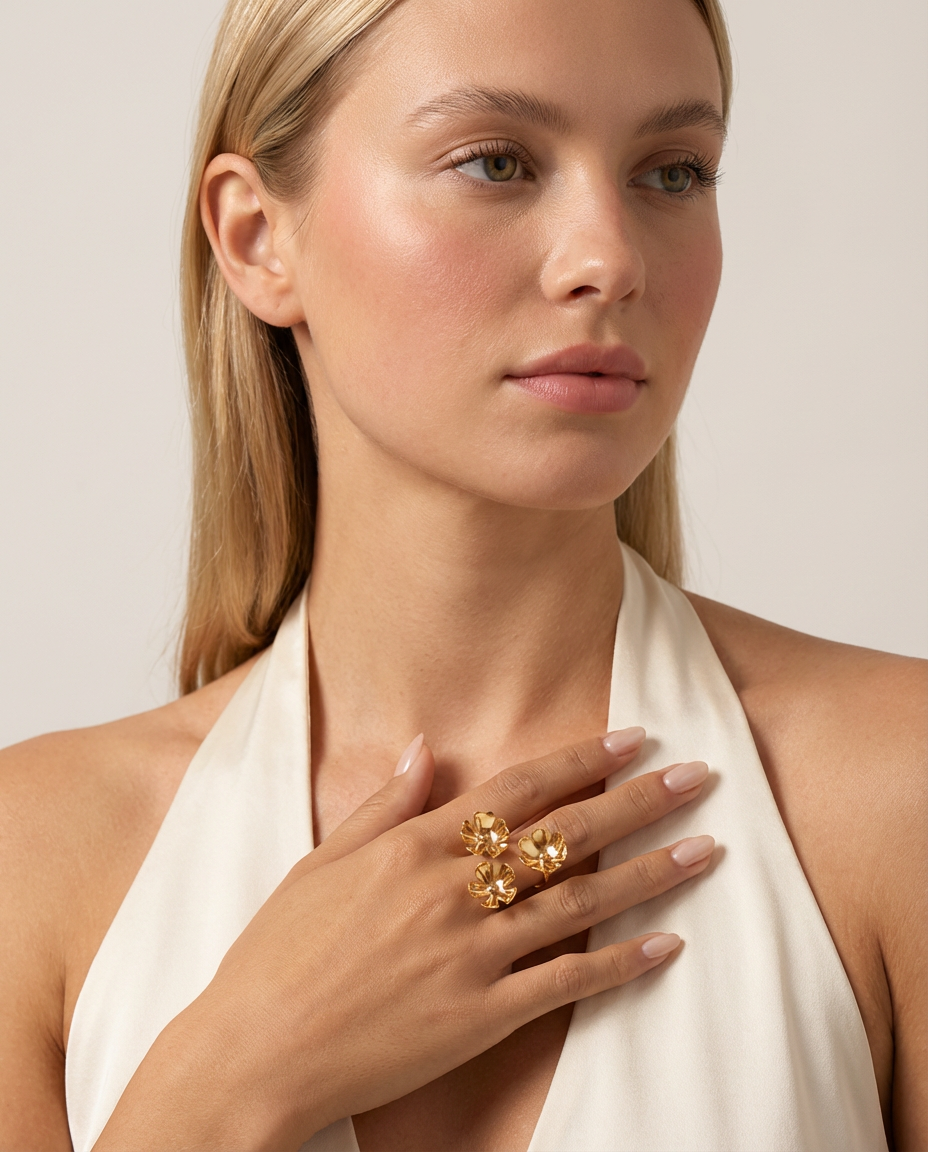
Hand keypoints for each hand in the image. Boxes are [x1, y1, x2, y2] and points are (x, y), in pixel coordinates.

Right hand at [95, 728, 712, 1151]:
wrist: (255, 1052)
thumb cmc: (278, 955)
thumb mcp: (322, 862)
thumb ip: (383, 803)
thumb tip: (426, 748)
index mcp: (413, 847)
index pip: (518, 790)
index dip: (581, 760)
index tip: (632, 737)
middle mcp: (452, 891)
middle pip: (566, 835)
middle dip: (638, 801)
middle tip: (698, 776)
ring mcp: (471, 954)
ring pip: (580, 903)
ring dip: (649, 872)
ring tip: (704, 848)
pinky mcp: (482, 1016)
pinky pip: (567, 983)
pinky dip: (620, 964)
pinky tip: (666, 943)